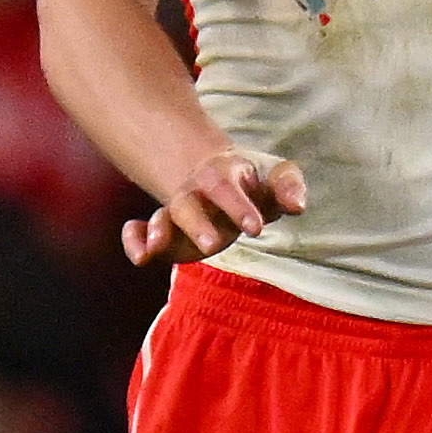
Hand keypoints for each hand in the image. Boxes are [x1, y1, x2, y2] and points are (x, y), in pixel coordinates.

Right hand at [121, 148, 306, 264]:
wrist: (216, 175)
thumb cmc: (253, 183)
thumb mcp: (274, 177)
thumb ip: (288, 187)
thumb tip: (298, 206)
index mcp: (224, 176)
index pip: (228, 188)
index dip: (239, 206)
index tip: (256, 228)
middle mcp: (196, 192)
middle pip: (190, 203)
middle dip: (198, 224)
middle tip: (214, 245)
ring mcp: (177, 211)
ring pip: (164, 217)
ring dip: (159, 232)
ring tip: (155, 249)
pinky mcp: (163, 231)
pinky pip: (137, 231)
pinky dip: (133, 241)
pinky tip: (139, 257)